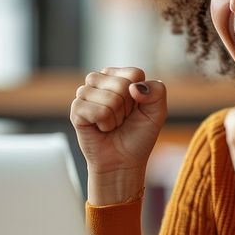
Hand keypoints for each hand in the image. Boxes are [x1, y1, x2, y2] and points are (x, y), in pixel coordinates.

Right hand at [70, 67, 166, 204]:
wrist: (123, 161)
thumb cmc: (138, 135)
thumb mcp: (157, 112)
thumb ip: (157, 91)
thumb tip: (133, 87)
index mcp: (119, 76)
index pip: (134, 74)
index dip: (140, 96)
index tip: (135, 110)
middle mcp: (100, 80)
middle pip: (122, 85)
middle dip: (127, 108)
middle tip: (122, 120)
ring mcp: (85, 93)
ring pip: (110, 98)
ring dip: (116, 117)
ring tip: (111, 124)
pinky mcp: (76, 109)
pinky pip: (97, 111)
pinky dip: (104, 124)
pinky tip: (101, 128)